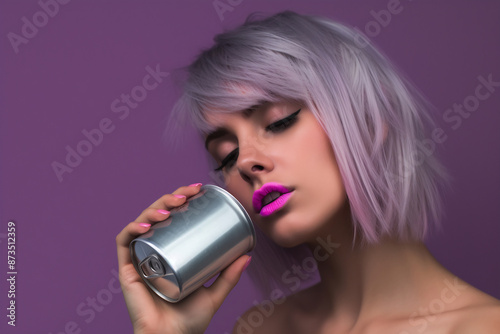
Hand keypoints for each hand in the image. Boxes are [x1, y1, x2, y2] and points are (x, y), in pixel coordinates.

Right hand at [116, 184, 250, 333]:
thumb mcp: (214, 293)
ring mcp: (139, 258)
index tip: (198, 191)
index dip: (181, 200)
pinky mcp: (127, 270)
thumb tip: (248, 255)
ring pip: (140, 223)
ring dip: (154, 208)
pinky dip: (132, 229)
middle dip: (170, 198)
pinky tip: (147, 225)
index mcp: (169, 252)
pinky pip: (124, 243)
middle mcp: (153, 251)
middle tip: (188, 194)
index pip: (173, 218)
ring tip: (172, 207)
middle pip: (157, 215)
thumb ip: (229, 276)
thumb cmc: (188, 321)